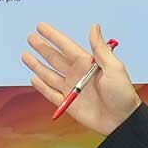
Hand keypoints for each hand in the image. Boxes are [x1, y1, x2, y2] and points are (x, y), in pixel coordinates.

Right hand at [21, 20, 140, 134]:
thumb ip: (100, 49)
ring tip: (25, 55)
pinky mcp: (68, 104)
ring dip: (37, 65)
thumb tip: (94, 26)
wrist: (122, 120)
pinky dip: (42, 87)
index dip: (53, 36)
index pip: (66, 46)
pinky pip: (51, 94)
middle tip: (30, 37)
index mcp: (86, 63)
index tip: (41, 26)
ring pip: (49, 74)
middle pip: (54, 58)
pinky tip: (34, 79)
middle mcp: (76, 74)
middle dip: (42, 48)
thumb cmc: (122, 93)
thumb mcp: (114, 68)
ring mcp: (71, 89)